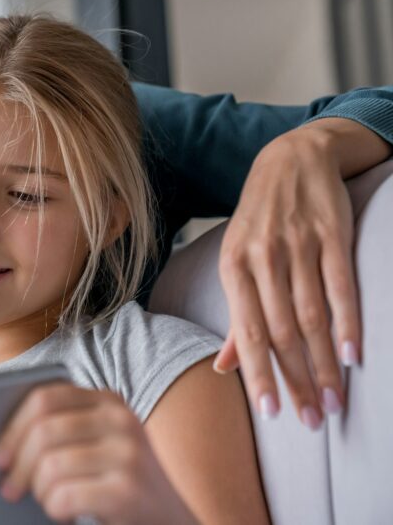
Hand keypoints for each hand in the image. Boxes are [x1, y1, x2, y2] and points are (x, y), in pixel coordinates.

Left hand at [0, 385, 195, 524]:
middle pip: (43, 432)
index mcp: (108, 400)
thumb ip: (62, 429)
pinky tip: (65, 514)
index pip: (44, 399)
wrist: (172, 521)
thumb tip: (2, 444)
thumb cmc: (119, 482)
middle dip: (18, 466)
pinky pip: (65, 495)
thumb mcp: (97, 444)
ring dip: (40, 492)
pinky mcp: (128, 490)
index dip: (13, 428)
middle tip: (8, 489)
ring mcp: (128, 454)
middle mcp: (121, 419)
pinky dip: (56, 509)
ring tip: (49, 501)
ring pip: (50, 466)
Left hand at [214, 118, 390, 427]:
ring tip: (336, 399)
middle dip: (298, 380)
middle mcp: (261, 259)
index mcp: (233, 268)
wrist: (291, 158)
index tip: (273, 413)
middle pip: (281, 332)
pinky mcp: (331, 234)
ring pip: (311, 315)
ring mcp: (297, 245)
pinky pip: (340, 286)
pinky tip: (355, 355)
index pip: (246, 332)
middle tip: (314, 420)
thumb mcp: (238, 262)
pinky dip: (348, 322)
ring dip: (326, 363)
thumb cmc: (261, 222)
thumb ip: (236, 316)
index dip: (260, 374)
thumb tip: (223, 367)